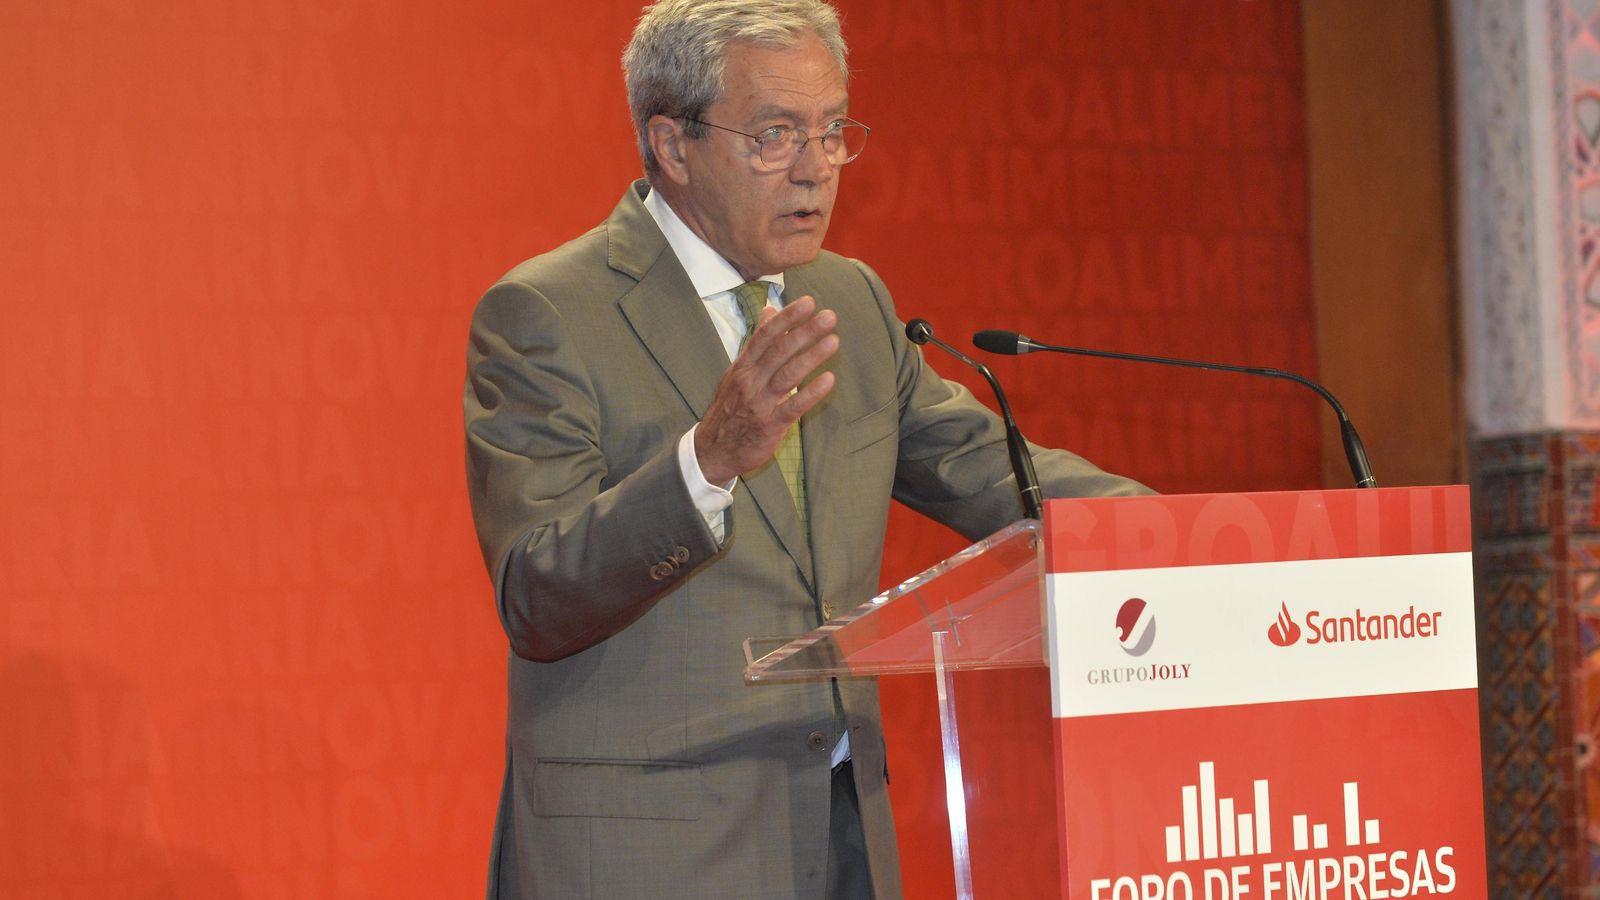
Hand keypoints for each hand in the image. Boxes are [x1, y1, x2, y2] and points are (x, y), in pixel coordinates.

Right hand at [695, 295, 837, 484]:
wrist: (713, 450)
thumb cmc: (730, 407)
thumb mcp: (738, 371)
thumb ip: (758, 342)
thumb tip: (770, 310)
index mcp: (743, 366)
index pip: (765, 335)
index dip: (787, 317)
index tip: (808, 302)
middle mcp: (750, 381)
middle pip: (780, 351)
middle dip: (805, 331)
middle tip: (829, 316)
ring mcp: (760, 403)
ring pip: (788, 375)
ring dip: (812, 356)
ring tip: (834, 340)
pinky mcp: (770, 425)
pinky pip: (793, 406)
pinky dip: (811, 392)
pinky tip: (829, 380)